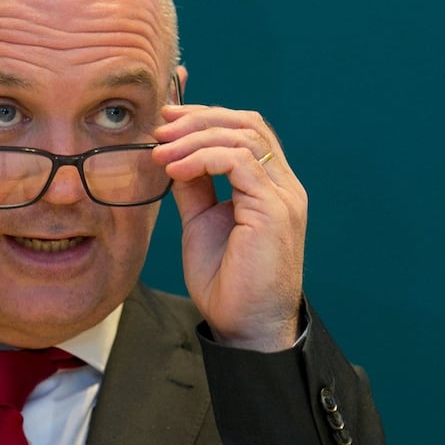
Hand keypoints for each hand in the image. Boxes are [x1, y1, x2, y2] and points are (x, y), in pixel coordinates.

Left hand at [154, 105, 307, 351]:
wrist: (244, 327)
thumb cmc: (226, 283)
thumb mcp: (201, 222)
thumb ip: (194, 187)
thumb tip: (173, 155)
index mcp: (269, 186)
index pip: (247, 130)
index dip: (206, 116)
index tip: (167, 120)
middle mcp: (283, 186)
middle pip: (248, 124)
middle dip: (199, 118)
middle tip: (160, 127)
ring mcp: (283, 196)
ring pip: (244, 137)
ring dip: (194, 137)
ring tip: (160, 151)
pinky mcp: (274, 211)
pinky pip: (239, 162)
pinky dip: (202, 158)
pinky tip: (175, 169)